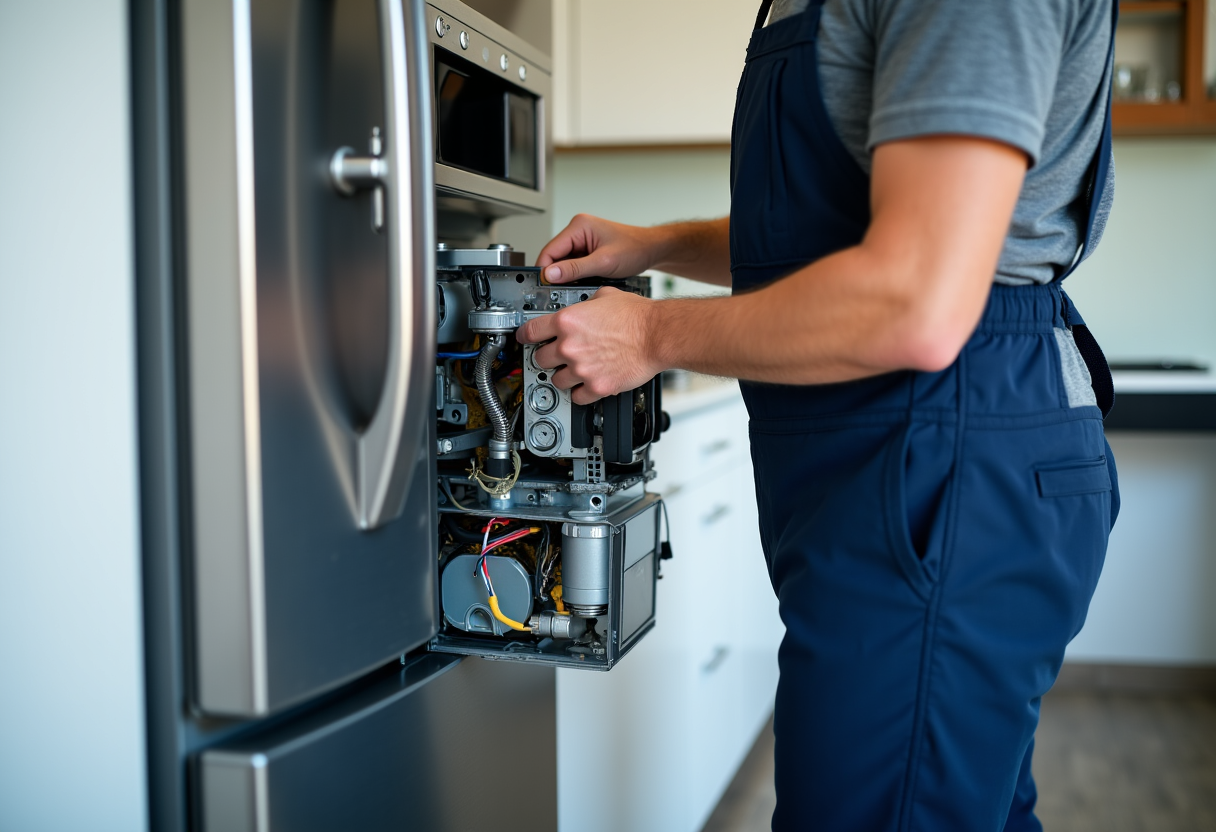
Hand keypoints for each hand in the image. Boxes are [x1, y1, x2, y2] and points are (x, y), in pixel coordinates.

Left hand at [516, 287, 662, 404]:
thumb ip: (584, 305)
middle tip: (556, 356)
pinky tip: (587, 385)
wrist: (658, 335)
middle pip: (540, 359)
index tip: (524, 340)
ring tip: (576, 371)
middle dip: (547, 358)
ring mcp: (582, 368)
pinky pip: (577, 396)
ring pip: (557, 380)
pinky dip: (581, 393)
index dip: (525, 337)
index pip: (531, 332)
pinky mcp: (597, 386)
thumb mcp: (604, 296)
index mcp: (567, 321)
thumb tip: (581, 307)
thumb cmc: (637, 316)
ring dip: (564, 376)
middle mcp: (570, 346)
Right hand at [536, 214, 658, 283]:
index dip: (545, 270)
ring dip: (568, 276)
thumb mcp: (603, 262)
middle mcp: (577, 230)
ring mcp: (582, 240)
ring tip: (580, 285)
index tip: (545, 287)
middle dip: (558, 274)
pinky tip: (586, 281)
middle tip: (563, 291)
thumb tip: (551, 274)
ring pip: (563, 263)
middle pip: (555, 257)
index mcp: (579, 226)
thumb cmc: (635, 248)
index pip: (550, 250)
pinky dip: (577, 276)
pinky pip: (574, 265)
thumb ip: (575, 269)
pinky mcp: (587, 250)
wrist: (651, 250)